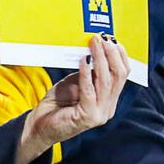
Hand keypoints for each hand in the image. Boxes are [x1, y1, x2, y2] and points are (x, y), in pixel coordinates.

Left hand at [18, 36, 129, 163]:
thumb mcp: (76, 82)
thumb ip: (88, 72)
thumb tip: (93, 50)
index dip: (119, 55)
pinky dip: (86, 73)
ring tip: (93, 44)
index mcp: (109, 100)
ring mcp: (99, 114)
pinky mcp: (87, 117)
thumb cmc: (57, 104)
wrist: (41, 125)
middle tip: (102, 38)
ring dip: (100, 59)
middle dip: (111, 54)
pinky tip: (83, 60)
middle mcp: (108, 108)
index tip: (111, 39)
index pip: (123, 75)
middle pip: (118, 76)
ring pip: (107, 81)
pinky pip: (89, 90)